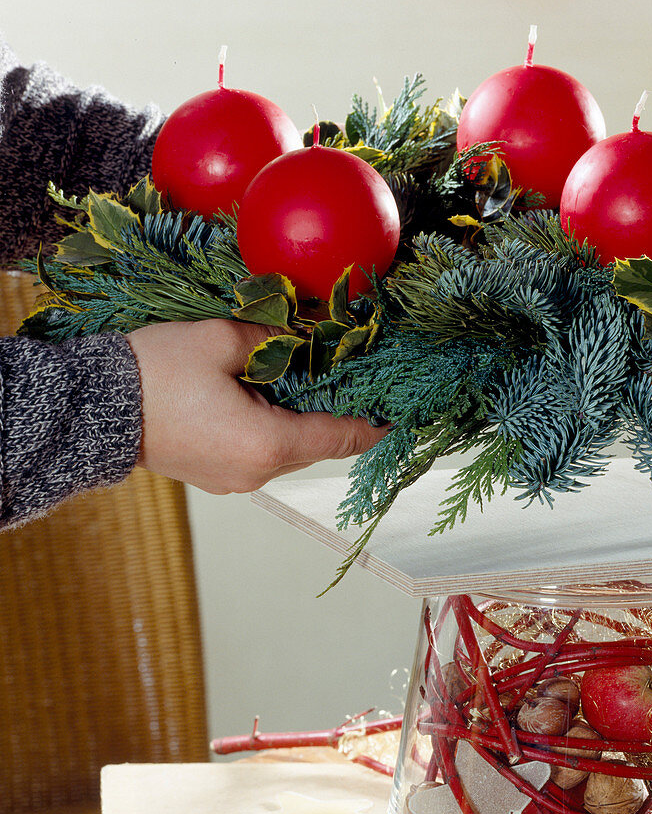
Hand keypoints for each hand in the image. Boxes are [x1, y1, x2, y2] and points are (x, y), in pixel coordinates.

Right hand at [127, 318, 387, 493]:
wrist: (90, 409)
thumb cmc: (154, 373)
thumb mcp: (220, 340)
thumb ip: (273, 337)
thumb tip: (306, 332)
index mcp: (269, 444)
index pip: (341, 437)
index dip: (375, 424)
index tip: (400, 412)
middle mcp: (259, 473)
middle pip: (317, 443)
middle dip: (334, 410)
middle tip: (351, 374)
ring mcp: (236, 481)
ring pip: (289, 447)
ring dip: (301, 417)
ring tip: (307, 377)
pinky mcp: (216, 476)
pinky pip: (262, 451)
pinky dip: (274, 426)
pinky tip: (267, 394)